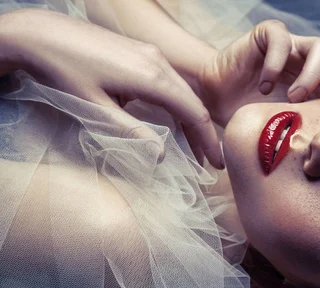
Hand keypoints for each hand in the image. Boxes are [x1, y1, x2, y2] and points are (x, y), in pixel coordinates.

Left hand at [0, 9, 223, 167]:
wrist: (43, 34)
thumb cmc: (65, 71)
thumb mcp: (97, 108)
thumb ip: (132, 133)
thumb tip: (161, 156)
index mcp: (153, 77)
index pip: (195, 113)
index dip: (208, 141)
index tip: (217, 164)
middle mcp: (159, 62)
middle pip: (194, 103)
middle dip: (204, 135)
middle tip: (210, 163)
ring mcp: (152, 55)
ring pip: (184, 93)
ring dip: (191, 121)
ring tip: (195, 150)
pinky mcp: (144, 54)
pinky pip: (171, 84)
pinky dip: (179, 107)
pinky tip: (174, 123)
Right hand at [195, 20, 319, 126]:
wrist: (216, 95)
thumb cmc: (255, 118)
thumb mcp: (289, 133)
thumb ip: (310, 142)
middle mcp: (317, 68)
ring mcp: (296, 50)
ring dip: (314, 74)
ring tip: (294, 99)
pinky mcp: (269, 37)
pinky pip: (282, 39)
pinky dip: (276, 62)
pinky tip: (264, 85)